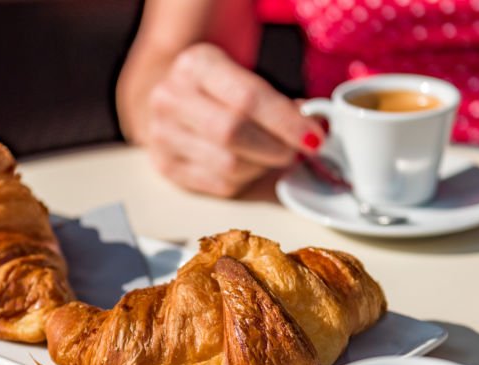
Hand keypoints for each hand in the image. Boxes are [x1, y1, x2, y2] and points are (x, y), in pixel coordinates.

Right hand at [143, 43, 324, 196]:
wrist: (174, 101)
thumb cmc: (219, 90)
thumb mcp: (244, 76)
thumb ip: (277, 100)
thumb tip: (314, 127)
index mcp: (196, 65)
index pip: (248, 98)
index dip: (286, 122)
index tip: (313, 137)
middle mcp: (171, 98)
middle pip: (234, 134)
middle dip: (276, 148)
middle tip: (296, 152)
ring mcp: (163, 135)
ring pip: (229, 165)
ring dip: (262, 167)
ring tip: (272, 156)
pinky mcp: (167, 166)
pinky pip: (220, 185)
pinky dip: (246, 180)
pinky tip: (251, 166)